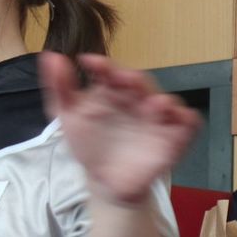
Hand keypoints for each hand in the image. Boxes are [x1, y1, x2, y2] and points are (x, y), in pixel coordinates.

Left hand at [40, 52, 200, 204]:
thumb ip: (59, 87)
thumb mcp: (68, 116)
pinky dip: (185, 118)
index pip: (109, 72)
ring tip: (152, 103)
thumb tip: (49, 56)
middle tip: (121, 78)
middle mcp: (136, 99)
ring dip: (161, 100)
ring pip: (166, 100)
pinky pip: (187, 122)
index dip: (102, 65)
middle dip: (132, 79)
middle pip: (139, 83)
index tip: (88, 62)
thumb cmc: (89, 143)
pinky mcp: (173, 136)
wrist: (104, 181)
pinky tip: (174, 117)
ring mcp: (156, 117)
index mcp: (112, 91)